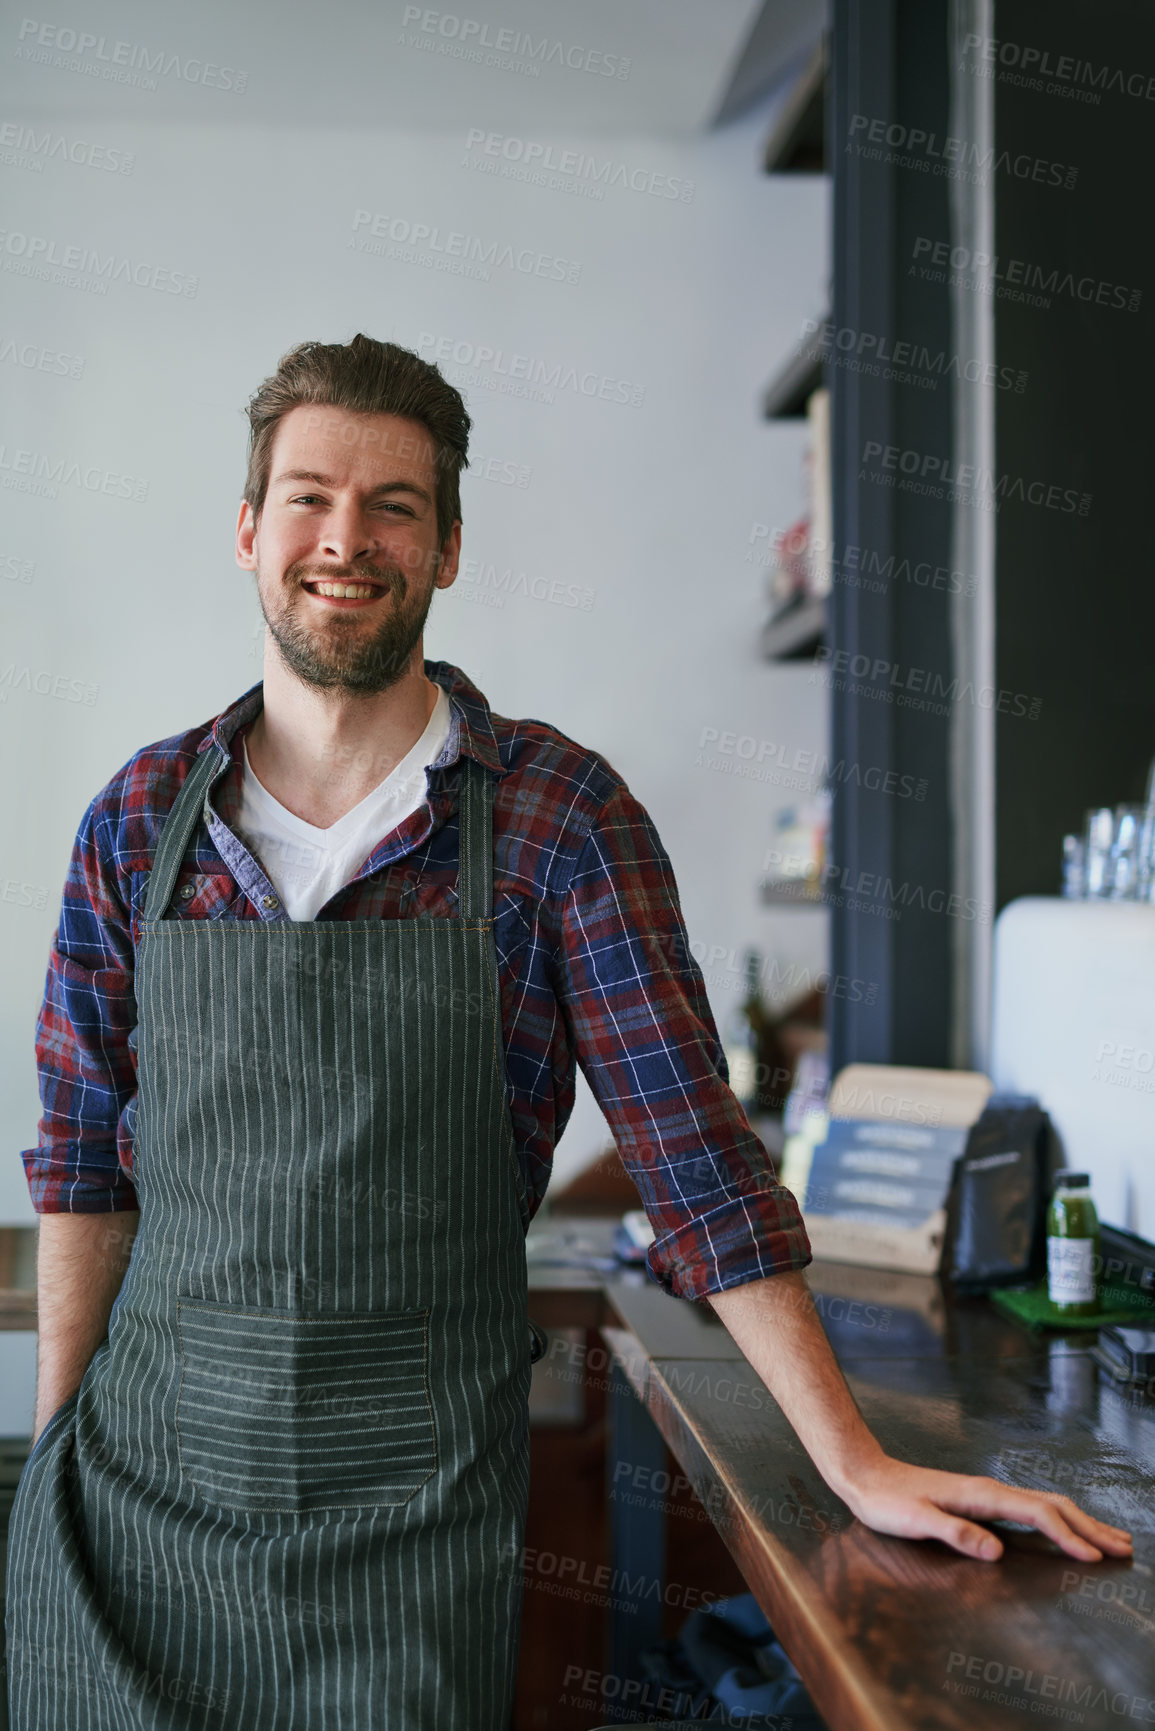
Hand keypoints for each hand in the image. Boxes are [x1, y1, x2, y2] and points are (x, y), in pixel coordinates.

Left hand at [838, 1455, 1134, 1561]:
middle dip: (1089, 1525)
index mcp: (981, 1495)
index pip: (1037, 1514)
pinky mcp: (980, 1500)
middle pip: (1051, 1505)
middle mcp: (990, 1490)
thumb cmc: (887, 1501)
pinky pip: (1030, 1509)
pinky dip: (1057, 1519)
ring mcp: (987, 1493)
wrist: (866, 1476)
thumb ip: (954, 1533)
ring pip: (1044, 1504)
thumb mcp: (915, 1521)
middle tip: (1123, 1547)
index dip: (1067, 1536)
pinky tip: (1061, 1529)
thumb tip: (995, 1550)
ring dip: (1079, 1520)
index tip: (1093, 1557)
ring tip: (1108, 1538)